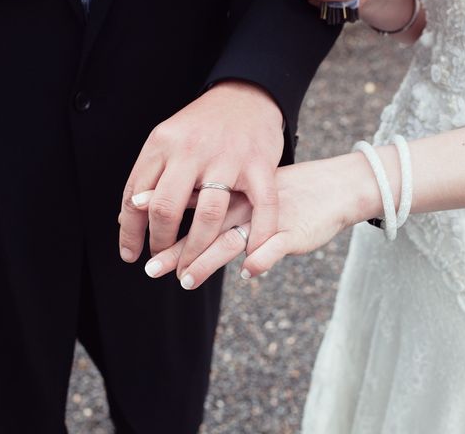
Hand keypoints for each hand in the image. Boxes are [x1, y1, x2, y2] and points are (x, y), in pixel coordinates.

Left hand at [118, 80, 283, 277]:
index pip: (135, 194)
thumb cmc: (203, 126)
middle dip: (159, 242)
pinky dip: (259, 236)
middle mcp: (191, 150)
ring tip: (189, 267)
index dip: (130, 231)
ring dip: (196, 249)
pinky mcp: (259, 164)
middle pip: (166, 207)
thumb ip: (148, 178)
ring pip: (208, 214)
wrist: (246, 95)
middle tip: (158, 262)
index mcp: (162, 144)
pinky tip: (251, 258)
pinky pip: (261, 207)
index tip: (130, 254)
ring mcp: (227, 157)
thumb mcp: (167, 142)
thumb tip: (126, 219)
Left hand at [137, 152, 383, 288]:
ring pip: (232, 237)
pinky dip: (262, 257)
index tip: (134, 224)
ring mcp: (265, 216)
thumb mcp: (242, 190)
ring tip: (187, 280)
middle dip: (176, 249)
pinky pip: (275, 244)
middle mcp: (241, 202)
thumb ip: (209, 200)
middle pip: (202, 225)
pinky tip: (248, 271)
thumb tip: (166, 207)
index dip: (162, 215)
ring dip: (209, 260)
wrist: (330, 184)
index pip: (188, 202)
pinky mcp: (291, 229)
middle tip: (151, 267)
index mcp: (227, 190)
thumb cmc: (279, 190)